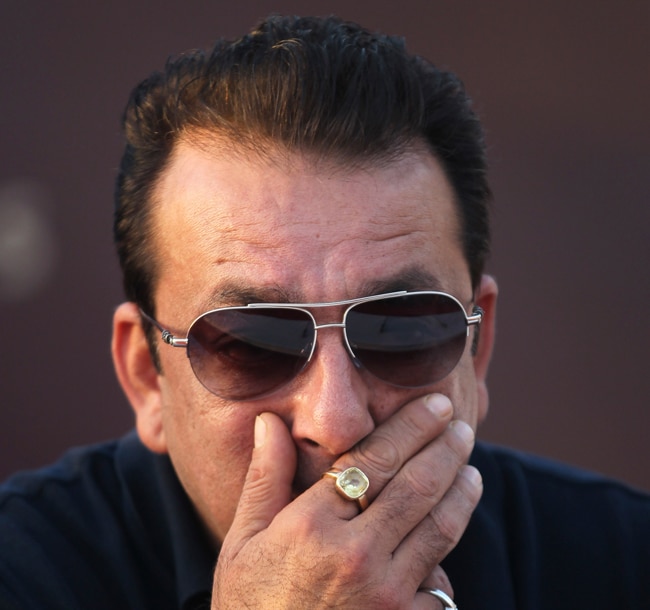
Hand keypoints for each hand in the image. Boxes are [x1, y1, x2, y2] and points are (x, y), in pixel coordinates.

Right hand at [211, 394, 481, 608]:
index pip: (376, 458)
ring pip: (440, 528)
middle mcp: (355, 556)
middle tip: (462, 426)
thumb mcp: (242, 542)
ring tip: (471, 470)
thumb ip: (264, 478)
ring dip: (461, 492)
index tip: (435, 406)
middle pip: (417, 486)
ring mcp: (386, 596)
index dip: (412, 425)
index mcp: (311, 526)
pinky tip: (450, 534)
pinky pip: (440, 583)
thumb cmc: (249, 607)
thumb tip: (269, 421)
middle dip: (447, 448)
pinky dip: (447, 554)